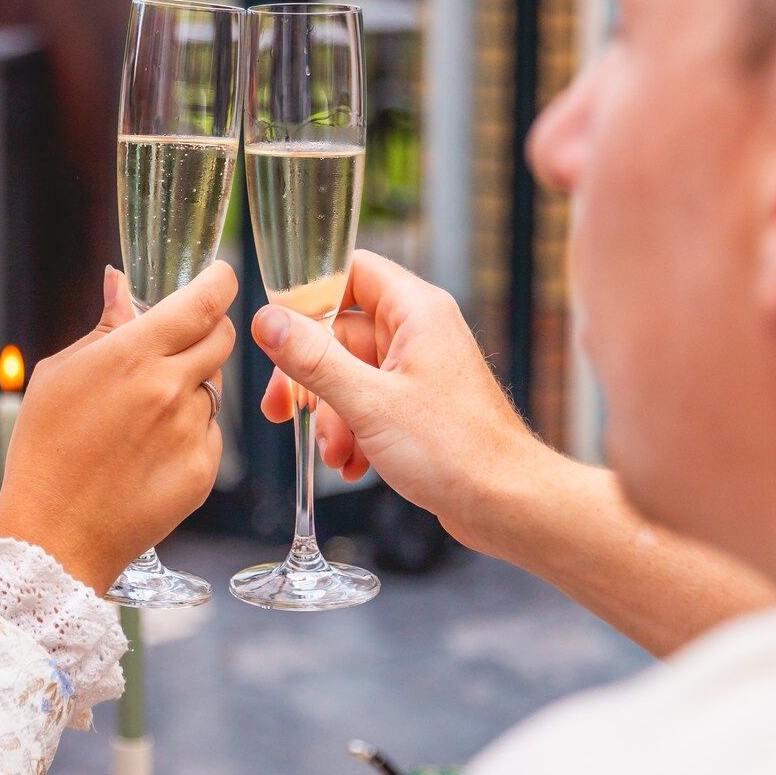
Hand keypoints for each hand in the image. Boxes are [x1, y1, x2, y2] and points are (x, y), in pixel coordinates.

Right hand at [0, 262, 236, 592]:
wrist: (54, 533)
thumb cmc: (45, 450)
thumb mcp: (59, 375)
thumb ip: (104, 327)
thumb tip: (121, 283)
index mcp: (132, 356)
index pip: (203, 302)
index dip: (219, 281)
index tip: (219, 276)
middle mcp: (171, 389)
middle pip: (222, 338)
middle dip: (206, 331)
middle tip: (177, 344)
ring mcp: (191, 431)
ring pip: (213, 387)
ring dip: (191, 387)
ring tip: (143, 417)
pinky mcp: (203, 469)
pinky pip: (211, 431)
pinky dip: (190, 431)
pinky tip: (150, 451)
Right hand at [254, 250, 540, 555]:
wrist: (507, 503)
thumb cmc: (457, 451)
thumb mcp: (368, 402)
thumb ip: (313, 359)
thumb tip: (268, 321)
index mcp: (415, 311)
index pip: (349, 271)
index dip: (308, 297)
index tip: (277, 334)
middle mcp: (419, 332)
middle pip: (340, 332)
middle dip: (312, 380)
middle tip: (286, 411)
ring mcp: (420, 369)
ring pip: (350, 374)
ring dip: (332, 416)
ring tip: (336, 454)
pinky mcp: (420, 404)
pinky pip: (369, 402)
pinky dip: (354, 432)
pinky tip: (355, 464)